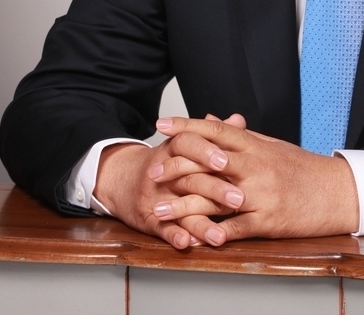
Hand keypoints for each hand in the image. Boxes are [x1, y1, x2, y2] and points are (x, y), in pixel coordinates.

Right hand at [93, 114, 246, 249]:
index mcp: (175, 147)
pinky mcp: (149, 218)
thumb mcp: (186, 143)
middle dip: (215, 189)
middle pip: (190, 178)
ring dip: (201, 223)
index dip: (206, 151)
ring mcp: (156, 195)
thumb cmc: (166, 160)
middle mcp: (164, 170)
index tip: (226, 160)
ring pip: (180, 208)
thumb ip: (214, 135)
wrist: (124, 179)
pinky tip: (187, 243)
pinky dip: (174, 236)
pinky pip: (162, 228)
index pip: (188, 143)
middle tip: (239, 199)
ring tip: (220, 236)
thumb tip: (238, 120)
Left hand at [150, 116, 359, 245]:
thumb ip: (239, 136)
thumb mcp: (271, 145)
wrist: (339, 192)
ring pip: (215, 200)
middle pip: (208, 163)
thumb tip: (210, 121)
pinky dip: (213, 234)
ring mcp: (262, 195)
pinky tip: (192, 238)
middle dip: (177, 167)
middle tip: (152, 172)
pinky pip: (235, 229)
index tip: (162, 124)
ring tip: (158, 210)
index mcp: (256, 146)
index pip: (216, 131)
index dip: (187, 126)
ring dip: (183, 206)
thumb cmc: (303, 168)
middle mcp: (256, 167)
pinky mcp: (268, 221)